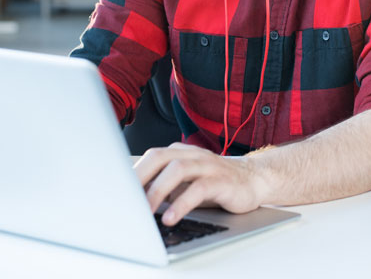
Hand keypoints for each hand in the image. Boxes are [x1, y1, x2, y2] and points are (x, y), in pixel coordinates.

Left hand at [134, 142, 266, 224]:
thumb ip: (163, 184)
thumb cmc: (215, 183)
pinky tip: (171, 218)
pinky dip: (181, 204)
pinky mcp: (222, 181)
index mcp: (181, 153)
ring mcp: (208, 165)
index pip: (150, 156)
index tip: (116, 193)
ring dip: (158, 191)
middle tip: (126, 200)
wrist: (254, 180)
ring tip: (146, 211)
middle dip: (140, 178)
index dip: (132, 173)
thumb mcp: (186, 182)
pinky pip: (199, 189)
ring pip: (178, 169)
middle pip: (160, 157)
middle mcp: (193, 155)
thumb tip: (132, 199)